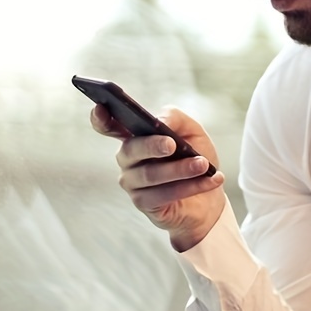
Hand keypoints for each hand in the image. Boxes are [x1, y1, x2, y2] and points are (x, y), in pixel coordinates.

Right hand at [91, 104, 225, 250]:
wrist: (210, 194)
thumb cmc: (196, 157)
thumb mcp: (192, 131)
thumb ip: (175, 118)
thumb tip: (159, 121)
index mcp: (135, 135)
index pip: (109, 125)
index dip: (100, 118)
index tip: (100, 107)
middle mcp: (128, 158)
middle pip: (131, 149)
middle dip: (152, 146)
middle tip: (172, 144)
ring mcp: (132, 182)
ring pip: (150, 174)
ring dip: (180, 169)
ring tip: (203, 165)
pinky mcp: (144, 203)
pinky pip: (163, 194)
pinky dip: (191, 186)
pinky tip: (211, 180)